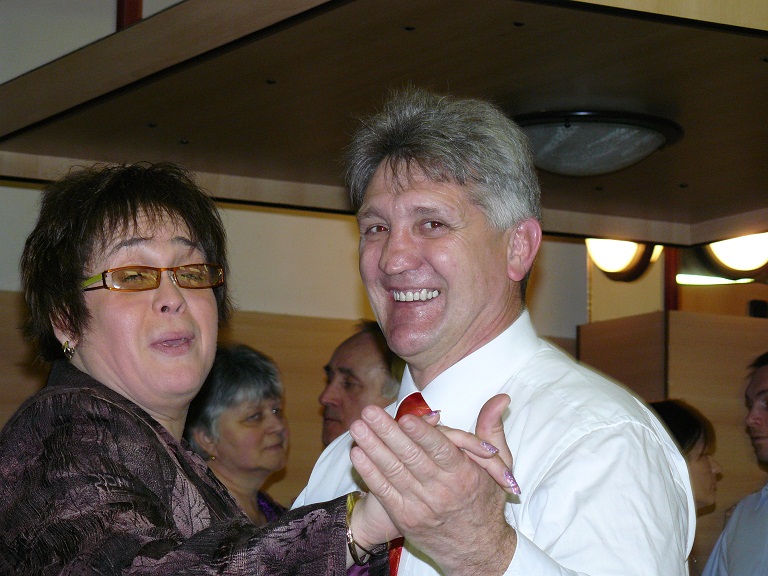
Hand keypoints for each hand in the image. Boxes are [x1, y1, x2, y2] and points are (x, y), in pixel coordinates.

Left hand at [349, 395, 516, 575]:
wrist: (477, 550)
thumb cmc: (485, 500)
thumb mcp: (497, 466)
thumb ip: (491, 429)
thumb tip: (501, 397)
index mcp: (464, 474)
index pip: (440, 450)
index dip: (422, 434)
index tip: (405, 417)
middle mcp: (442, 490)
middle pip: (411, 457)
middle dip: (387, 432)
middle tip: (369, 411)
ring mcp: (421, 506)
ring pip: (393, 472)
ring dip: (373, 448)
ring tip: (357, 427)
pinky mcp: (404, 517)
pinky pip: (384, 492)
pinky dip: (369, 473)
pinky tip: (357, 454)